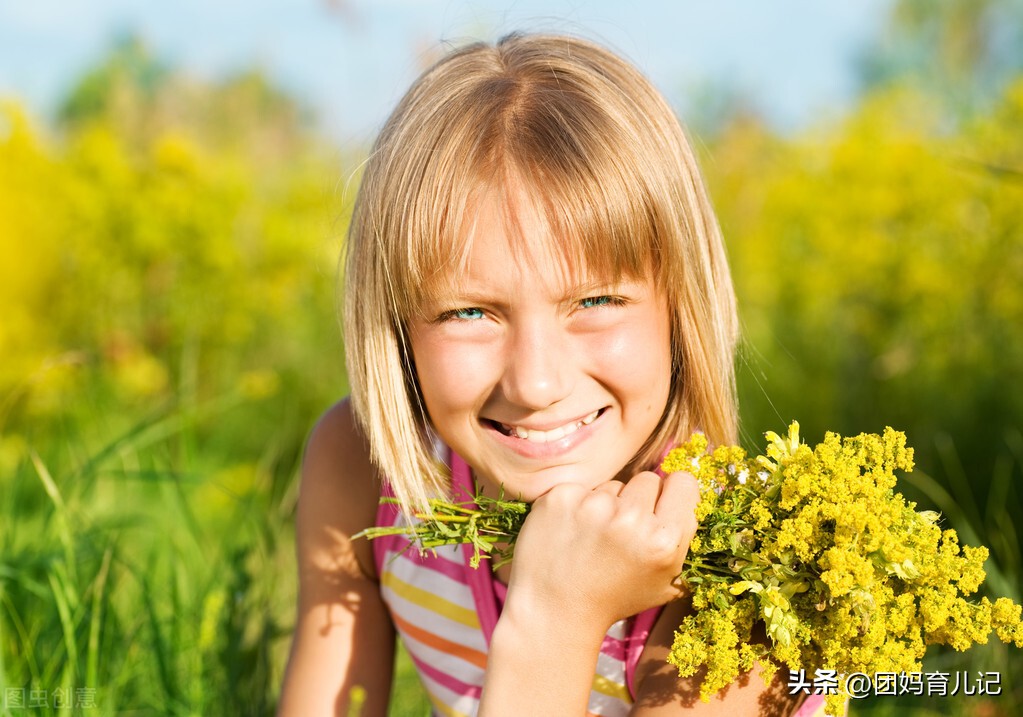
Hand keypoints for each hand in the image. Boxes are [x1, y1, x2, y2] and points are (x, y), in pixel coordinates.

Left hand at [501, 471, 699, 634]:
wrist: (554, 611)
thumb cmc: (611, 598)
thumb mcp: (663, 583)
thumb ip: (681, 540)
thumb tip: (689, 496)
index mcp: (664, 541)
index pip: (683, 482)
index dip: (672, 493)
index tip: (659, 506)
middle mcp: (632, 519)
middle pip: (647, 480)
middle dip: (637, 501)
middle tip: (620, 532)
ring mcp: (594, 506)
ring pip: (612, 485)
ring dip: (605, 505)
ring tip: (591, 539)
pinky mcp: (561, 498)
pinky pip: (579, 488)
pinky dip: (574, 506)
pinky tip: (569, 533)